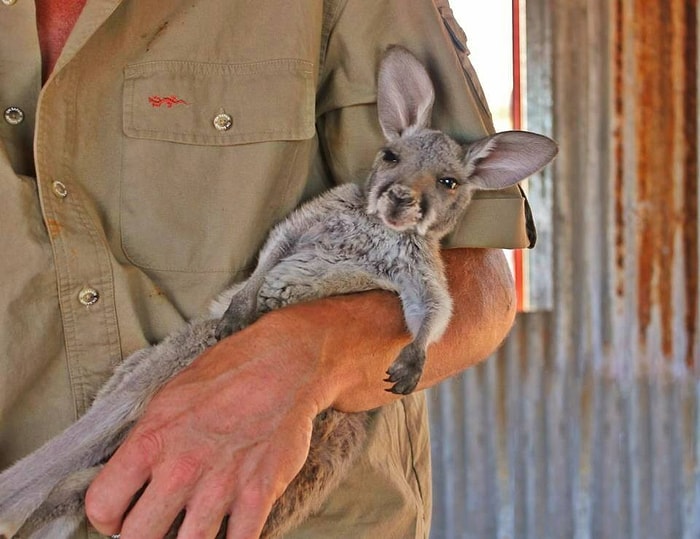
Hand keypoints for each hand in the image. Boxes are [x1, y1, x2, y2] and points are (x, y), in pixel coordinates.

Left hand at [85, 311, 333, 538]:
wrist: (284, 364)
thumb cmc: (227, 373)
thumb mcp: (169, 397)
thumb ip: (147, 441)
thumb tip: (130, 476)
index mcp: (150, 440)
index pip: (101, 505)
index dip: (108, 517)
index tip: (121, 516)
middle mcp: (180, 469)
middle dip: (143, 535)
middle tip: (157, 525)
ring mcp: (221, 486)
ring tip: (193, 525)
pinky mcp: (258, 495)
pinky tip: (230, 529)